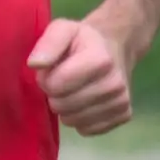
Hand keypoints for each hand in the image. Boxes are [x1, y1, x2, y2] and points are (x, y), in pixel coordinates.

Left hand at [27, 17, 134, 135]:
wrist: (114, 49)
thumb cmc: (82, 40)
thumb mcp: (62, 29)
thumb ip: (47, 44)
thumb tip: (35, 64)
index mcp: (99, 60)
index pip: (55, 85)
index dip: (46, 79)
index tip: (53, 69)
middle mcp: (114, 84)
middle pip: (63, 106)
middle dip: (55, 95)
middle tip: (62, 81)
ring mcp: (121, 102)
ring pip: (74, 121)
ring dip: (66, 109)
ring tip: (73, 91)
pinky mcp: (124, 116)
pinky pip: (88, 130)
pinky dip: (80, 120)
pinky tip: (84, 103)